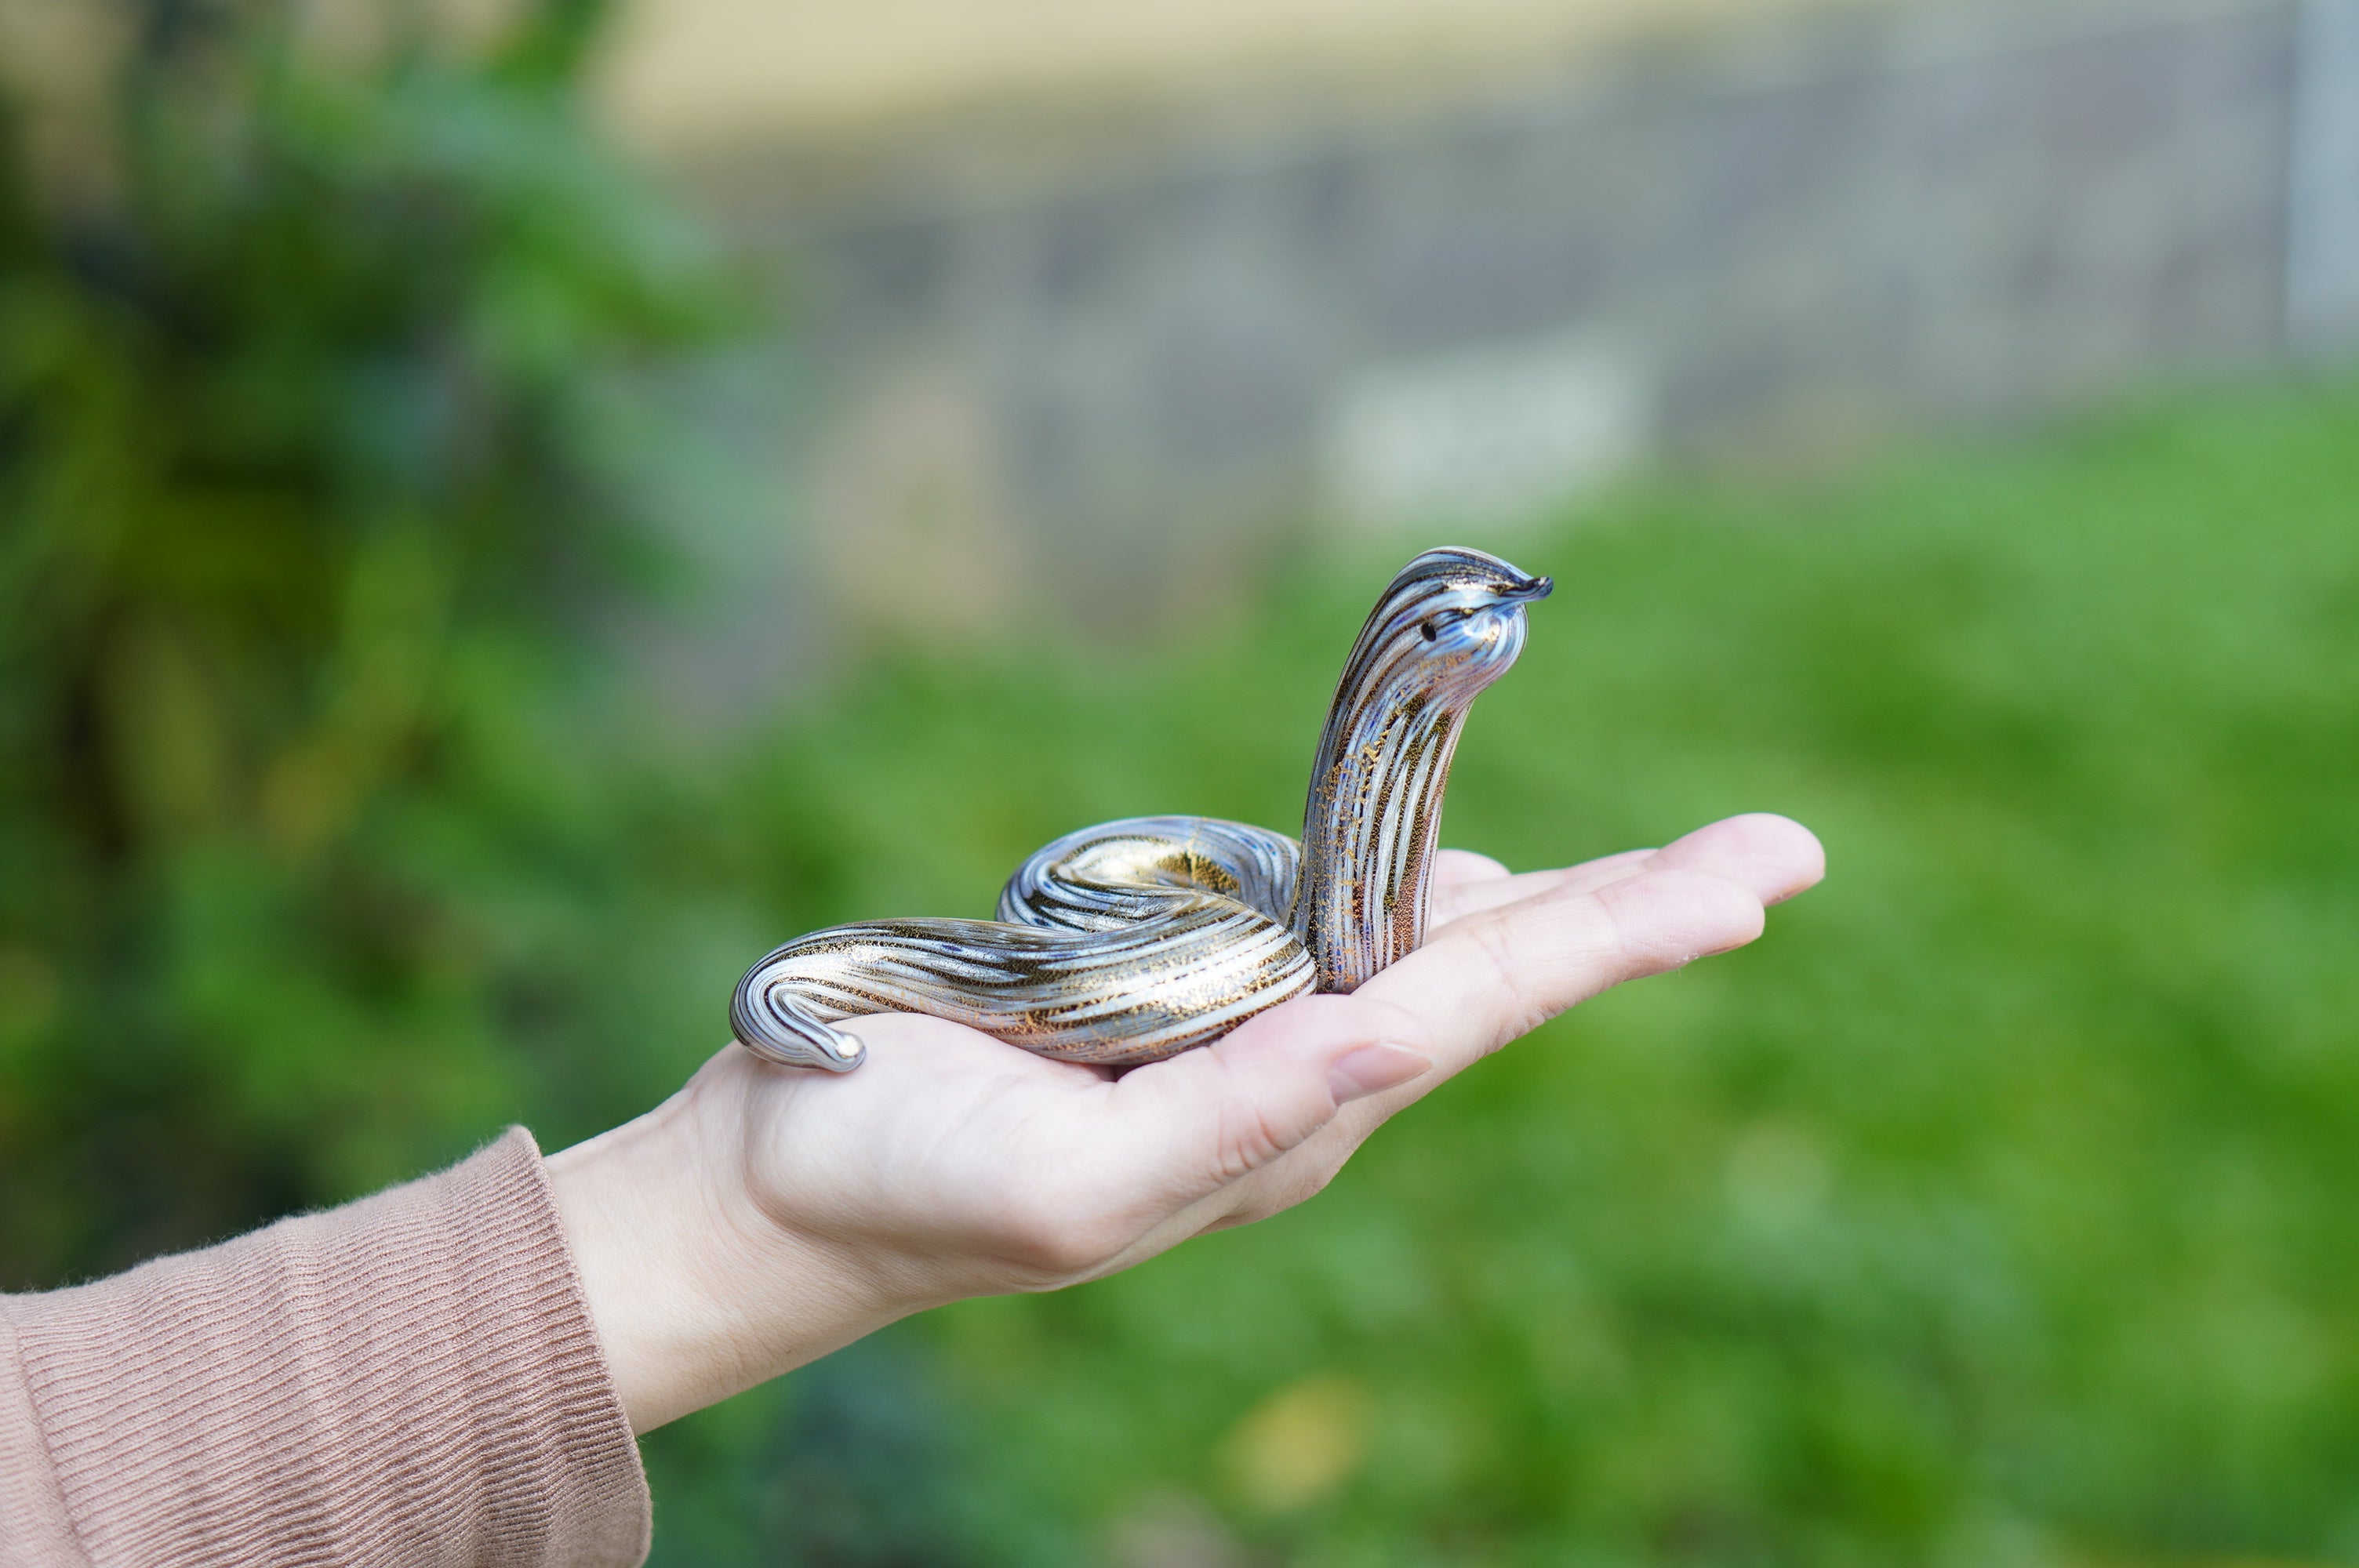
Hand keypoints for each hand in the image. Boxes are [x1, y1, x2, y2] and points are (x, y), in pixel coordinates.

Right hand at [549, 813, 1823, 1430]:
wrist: (794, 1191)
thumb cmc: (916, 1189)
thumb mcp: (1077, 1189)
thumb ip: (1236, 1124)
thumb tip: (1387, 1037)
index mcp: (1290, 1118)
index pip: (1479, 1005)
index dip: (1614, 933)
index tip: (1750, 882)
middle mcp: (1295, 1077)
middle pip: (1490, 971)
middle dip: (1634, 914)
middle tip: (1778, 855)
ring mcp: (1242, 1040)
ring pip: (1421, 945)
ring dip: (1554, 903)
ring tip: (1691, 878)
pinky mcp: (1173, 1002)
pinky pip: (1323, 928)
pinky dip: (1416, 888)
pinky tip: (1477, 885)